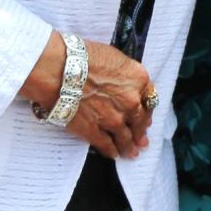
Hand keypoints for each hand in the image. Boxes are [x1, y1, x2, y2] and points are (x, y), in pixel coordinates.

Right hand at [66, 42, 154, 159]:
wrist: (61, 69)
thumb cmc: (83, 56)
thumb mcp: (114, 58)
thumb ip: (124, 75)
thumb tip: (123, 83)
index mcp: (138, 80)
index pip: (149, 99)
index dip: (147, 110)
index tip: (146, 116)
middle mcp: (131, 102)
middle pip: (140, 121)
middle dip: (140, 132)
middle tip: (142, 140)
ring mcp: (114, 119)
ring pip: (125, 137)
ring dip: (129, 146)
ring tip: (131, 153)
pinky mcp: (95, 131)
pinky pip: (106, 145)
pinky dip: (111, 151)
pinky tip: (114, 154)